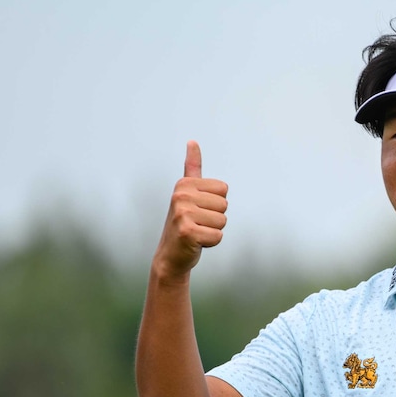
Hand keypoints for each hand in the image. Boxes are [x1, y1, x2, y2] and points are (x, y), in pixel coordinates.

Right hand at [153, 141, 228, 281]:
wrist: (171, 255)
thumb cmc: (185, 223)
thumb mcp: (187, 193)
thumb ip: (192, 168)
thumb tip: (192, 141)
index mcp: (184, 184)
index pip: (223, 189)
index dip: (216, 204)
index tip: (199, 210)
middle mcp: (181, 196)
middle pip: (224, 205)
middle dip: (215, 219)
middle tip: (197, 224)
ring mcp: (183, 214)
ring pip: (222, 221)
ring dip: (213, 231)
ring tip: (196, 232)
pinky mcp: (187, 232)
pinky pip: (218, 236)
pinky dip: (210, 243)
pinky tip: (196, 243)